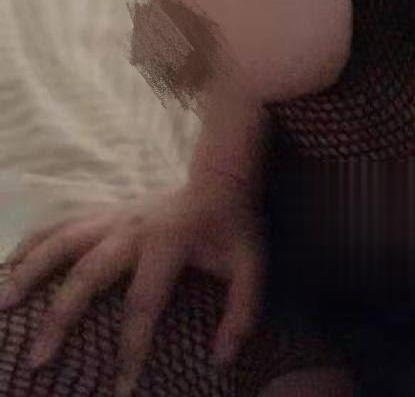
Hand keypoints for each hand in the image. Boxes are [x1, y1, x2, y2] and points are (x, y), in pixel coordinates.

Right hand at [0, 174, 265, 394]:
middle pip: (88, 272)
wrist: (222, 176)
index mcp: (170, 241)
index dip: (131, 348)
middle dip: (61, 317)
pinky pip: (61, 223)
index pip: (144, 302)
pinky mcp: (105, 211)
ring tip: (2, 305)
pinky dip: (33, 242)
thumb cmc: (234, 226)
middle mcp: (134, 227)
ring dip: (31, 271)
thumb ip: (244, 311)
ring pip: (64, 241)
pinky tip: (8, 265)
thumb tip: (221, 360)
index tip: (121, 389)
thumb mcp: (253, 265)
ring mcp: (115, 215)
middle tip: (38, 360)